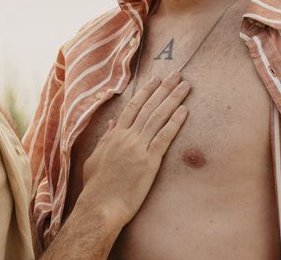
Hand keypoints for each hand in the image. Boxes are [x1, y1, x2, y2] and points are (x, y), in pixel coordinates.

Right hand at [79, 72, 189, 227]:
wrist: (100, 206)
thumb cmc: (96, 186)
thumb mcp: (95, 158)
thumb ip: (105, 139)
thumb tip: (113, 123)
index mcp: (114, 136)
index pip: (132, 107)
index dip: (146, 91)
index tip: (156, 79)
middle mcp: (126, 137)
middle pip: (148, 107)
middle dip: (163, 89)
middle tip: (176, 74)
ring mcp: (138, 148)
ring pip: (158, 117)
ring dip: (173, 99)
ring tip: (185, 86)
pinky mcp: (149, 162)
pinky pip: (164, 137)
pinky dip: (175, 122)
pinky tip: (185, 110)